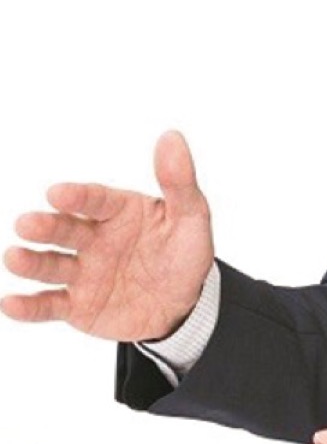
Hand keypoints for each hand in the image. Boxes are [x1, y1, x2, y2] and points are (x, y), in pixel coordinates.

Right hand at [1, 130, 214, 341]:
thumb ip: (179, 182)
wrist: (184, 304)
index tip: (57, 193)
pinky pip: (50, 305)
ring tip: (14, 257)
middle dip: (46, 226)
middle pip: (66, 229)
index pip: (96, 200)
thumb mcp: (191, 217)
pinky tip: (11, 303)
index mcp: (119, 212)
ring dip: (31, 262)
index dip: (77, 197)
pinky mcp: (77, 305)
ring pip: (51, 265)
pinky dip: (29, 306)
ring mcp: (83, 272)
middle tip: (26, 223)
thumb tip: (172, 137)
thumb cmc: (185, 254)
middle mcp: (95, 238)